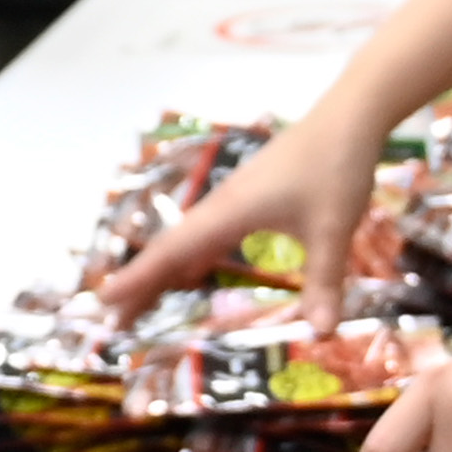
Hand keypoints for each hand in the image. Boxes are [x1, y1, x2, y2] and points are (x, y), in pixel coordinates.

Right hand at [97, 113, 384, 321]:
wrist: (348, 117)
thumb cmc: (336, 168)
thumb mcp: (333, 230)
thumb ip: (324, 282)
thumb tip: (323, 334)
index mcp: (230, 212)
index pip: (173, 252)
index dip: (139, 278)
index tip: (104, 301)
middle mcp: (222, 206)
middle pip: (171, 251)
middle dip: (141, 286)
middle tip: (114, 323)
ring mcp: (233, 200)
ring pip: (186, 243)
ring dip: (162, 274)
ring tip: (141, 306)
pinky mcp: (249, 197)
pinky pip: (207, 235)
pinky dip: (190, 259)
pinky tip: (190, 274)